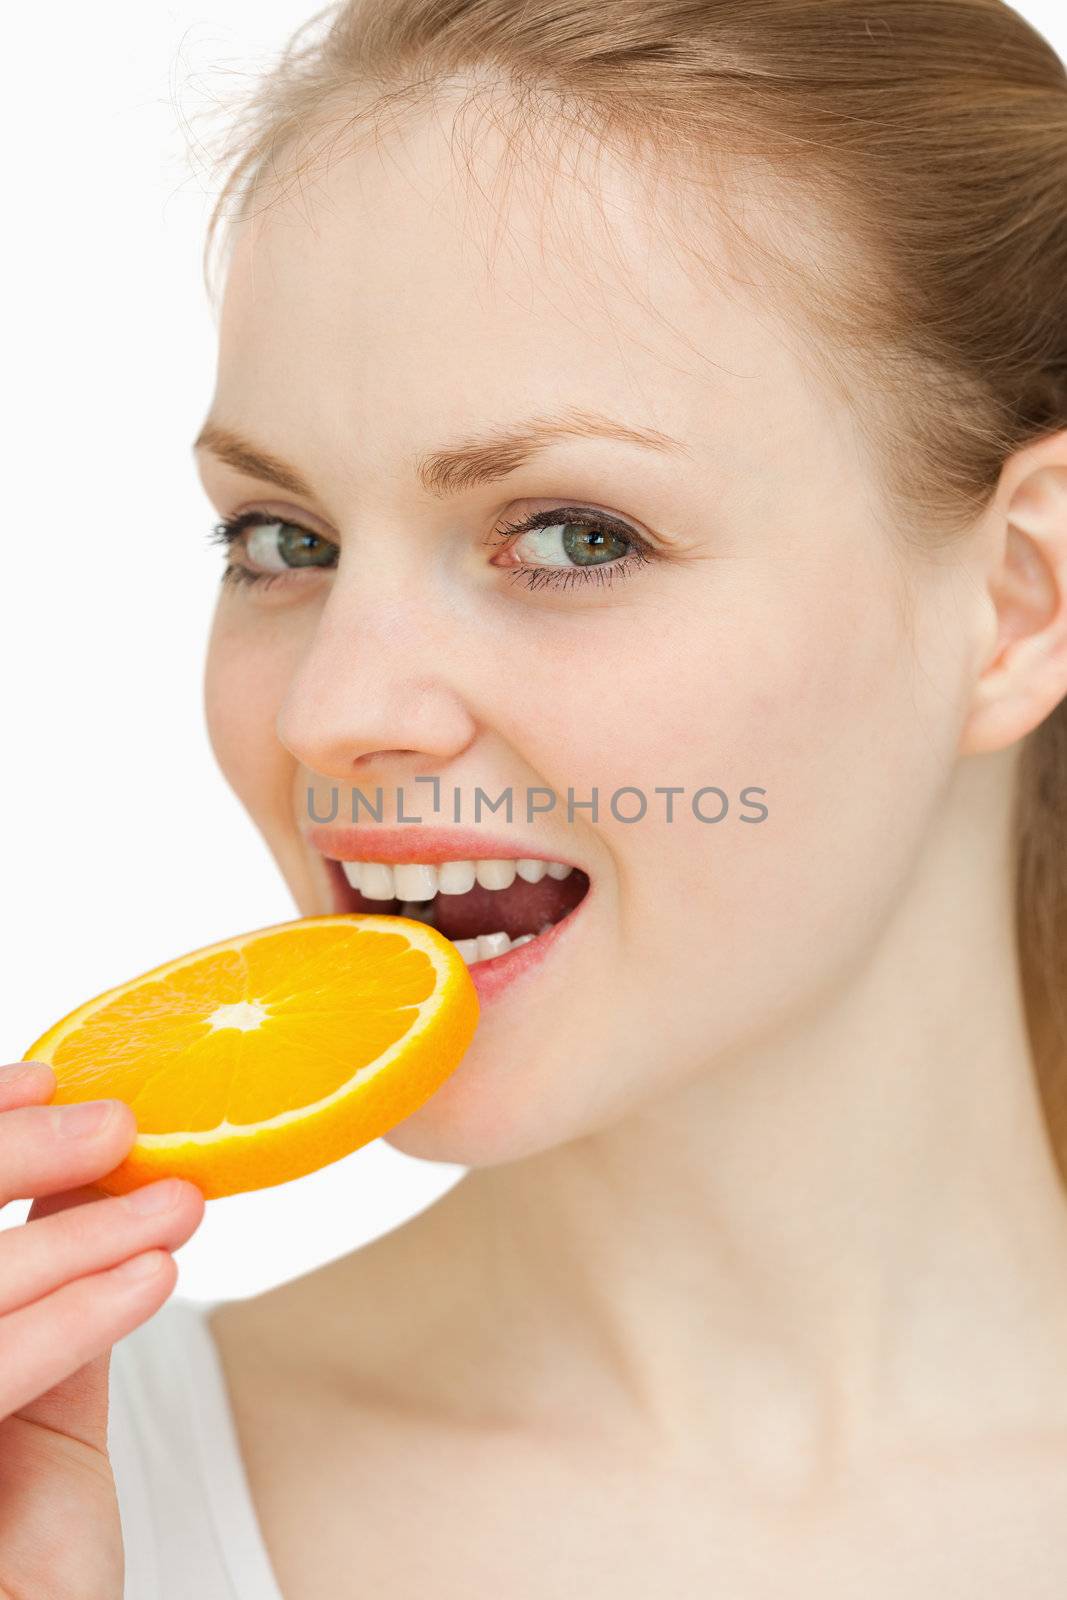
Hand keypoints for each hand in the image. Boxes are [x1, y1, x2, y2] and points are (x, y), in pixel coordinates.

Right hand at [0, 1060, 204, 1598]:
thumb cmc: (26, 1550)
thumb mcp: (37, 1410)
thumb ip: (46, 1302)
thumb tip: (82, 1183)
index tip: (45, 1080)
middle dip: (11, 1157)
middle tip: (117, 1124)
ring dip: (75, 1236)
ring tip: (175, 1202)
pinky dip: (72, 1317)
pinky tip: (148, 1277)